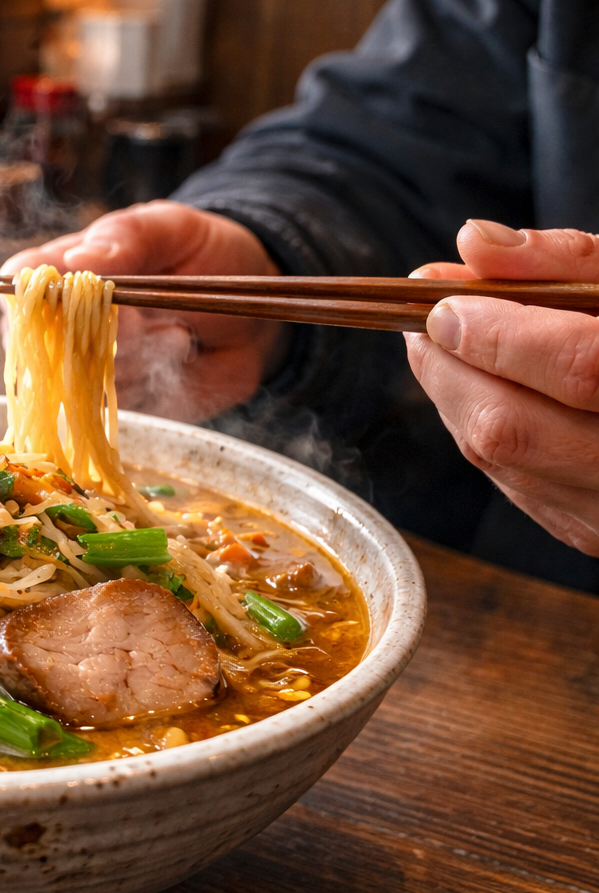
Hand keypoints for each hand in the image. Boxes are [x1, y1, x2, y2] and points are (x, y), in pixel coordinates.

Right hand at [0, 200, 286, 421]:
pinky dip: (158, 380)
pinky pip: (122, 404)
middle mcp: (67, 322)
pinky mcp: (123, 399)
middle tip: (142, 316)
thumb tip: (75, 259)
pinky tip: (181, 355)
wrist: (255, 308)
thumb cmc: (205, 254)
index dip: (36, 302)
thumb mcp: (173, 227)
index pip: (19, 288)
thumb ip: (128, 236)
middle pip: (46, 344)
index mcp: (65, 269)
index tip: (76, 300)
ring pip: (86, 377)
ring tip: (178, 332)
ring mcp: (93, 365)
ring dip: (141, 357)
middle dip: (104, 334)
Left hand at [408, 220, 598, 555]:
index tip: (442, 299)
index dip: (499, 332)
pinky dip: (482, 428)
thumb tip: (476, 243)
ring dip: (455, 396)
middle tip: (426, 320)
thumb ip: (568, 261)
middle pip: (515, 427)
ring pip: (500, 460)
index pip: (582, 367)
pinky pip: (512, 481)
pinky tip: (486, 390)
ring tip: (449, 345)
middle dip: (450, 368)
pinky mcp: (588, 533)